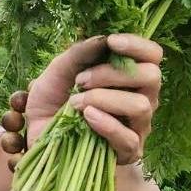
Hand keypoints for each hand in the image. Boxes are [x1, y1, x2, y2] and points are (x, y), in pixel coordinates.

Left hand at [23, 34, 161, 164]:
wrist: (37, 138)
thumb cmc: (52, 101)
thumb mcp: (57, 72)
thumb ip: (79, 54)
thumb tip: (103, 39)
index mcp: (129, 76)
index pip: (153, 55)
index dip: (138, 46)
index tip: (113, 42)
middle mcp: (141, 98)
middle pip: (152, 76)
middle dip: (113, 73)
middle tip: (80, 81)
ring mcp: (137, 126)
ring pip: (141, 106)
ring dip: (103, 99)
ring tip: (74, 103)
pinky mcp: (128, 152)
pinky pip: (128, 137)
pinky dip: (106, 124)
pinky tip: (87, 117)